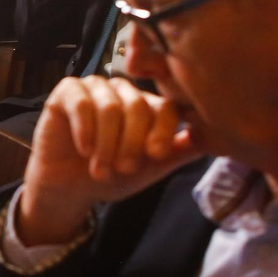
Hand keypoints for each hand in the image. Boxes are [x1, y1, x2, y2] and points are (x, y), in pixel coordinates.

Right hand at [17, 76, 207, 244]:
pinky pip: (81, 103)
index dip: (163, 131)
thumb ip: (178, 152)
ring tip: (100, 169)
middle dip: (131, 143)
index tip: (155, 156)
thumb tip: (210, 137)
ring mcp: (94, 88)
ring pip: (110, 108)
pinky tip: (84, 150)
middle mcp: (122, 91)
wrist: (69, 188)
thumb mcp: (150, 169)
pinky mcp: (66, 92)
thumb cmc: (110, 176)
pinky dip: (84, 130)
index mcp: (147, 106)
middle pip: (138, 106)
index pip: (165, 107)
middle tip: (123, 168)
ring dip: (106, 144)